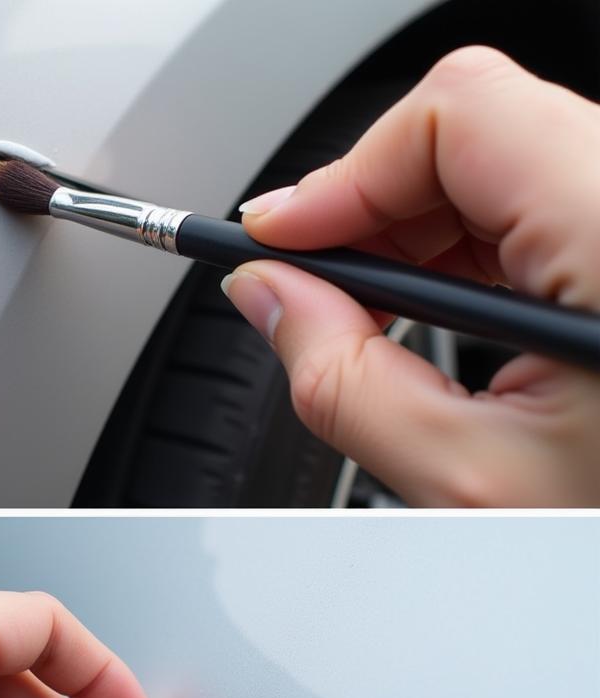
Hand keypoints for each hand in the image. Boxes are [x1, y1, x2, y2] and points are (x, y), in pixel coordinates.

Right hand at [222, 46, 599, 505]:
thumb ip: (341, 382)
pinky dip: (457, 244)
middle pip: (474, 133)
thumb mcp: (463, 478)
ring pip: (499, 162)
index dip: (344, 173)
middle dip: (365, 205)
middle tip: (304, 281)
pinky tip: (427, 305)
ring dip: (407, 229)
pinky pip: (534, 200)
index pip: (462, 117)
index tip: (277, 238)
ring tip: (362, 309)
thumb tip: (267, 295)